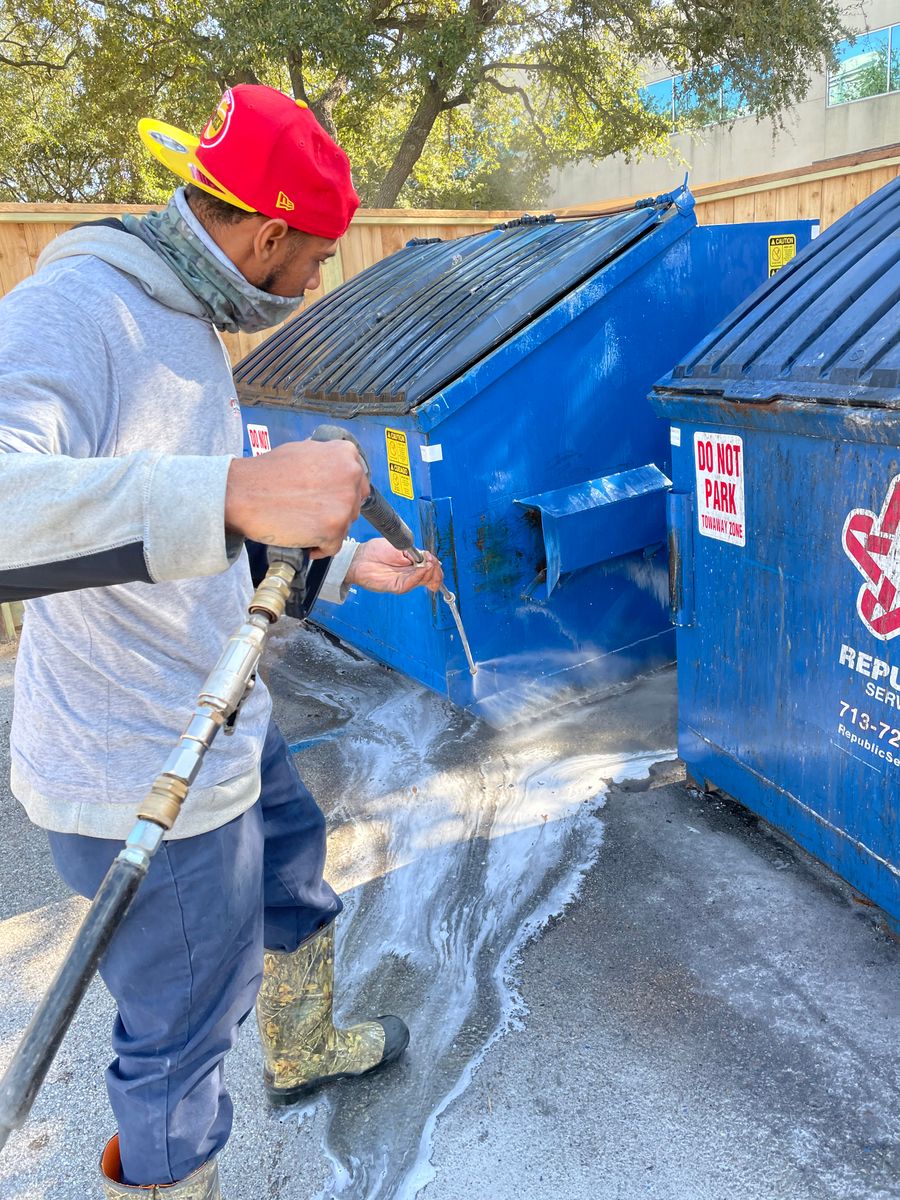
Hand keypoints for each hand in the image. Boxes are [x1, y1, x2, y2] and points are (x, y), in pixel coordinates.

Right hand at [225, 440, 368, 558]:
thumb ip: (328, 461)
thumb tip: (339, 473)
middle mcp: (351, 475)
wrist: (242, 492)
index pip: (358, 481)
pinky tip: (301, 537)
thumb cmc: (266, 474)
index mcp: (345, 454)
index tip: (327, 499)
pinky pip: (333, 546)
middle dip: (334, 512)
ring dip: (326, 529)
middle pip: (353, 505)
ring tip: (301, 522)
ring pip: (344, 526)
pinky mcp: (334, 529)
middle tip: (309, 512)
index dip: (340, 494)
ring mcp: (344, 503)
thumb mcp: (304, 451)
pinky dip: (318, 548)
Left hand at [345, 539, 443, 594]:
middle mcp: (410, 574)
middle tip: (433, 562)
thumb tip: (428, 558)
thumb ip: (414, 554)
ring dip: (429, 572)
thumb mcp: (400, 547)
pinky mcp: (397, 586)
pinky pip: (411, 583)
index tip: (434, 559)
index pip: (431, 569)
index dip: (436, 565)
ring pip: (424, 580)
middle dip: (436, 570)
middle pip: (431, 577)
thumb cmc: (375, 551)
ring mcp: (404, 581)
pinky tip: (421, 569)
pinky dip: (418, 576)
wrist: (360, 558)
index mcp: (412, 564)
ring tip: (428, 563)